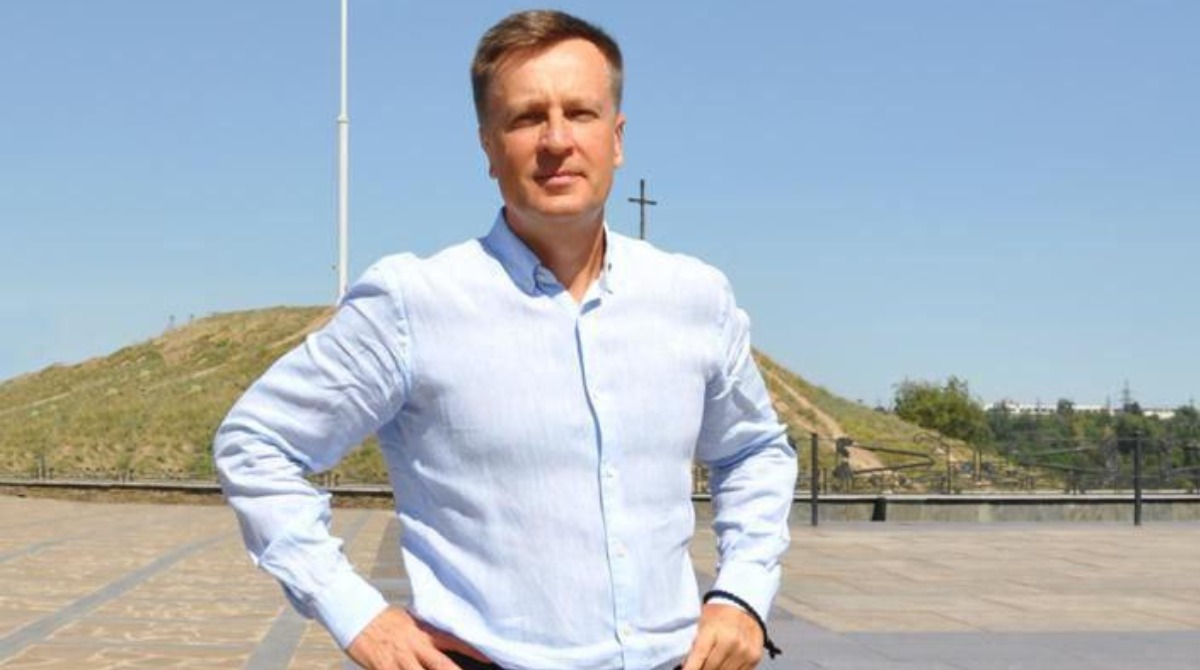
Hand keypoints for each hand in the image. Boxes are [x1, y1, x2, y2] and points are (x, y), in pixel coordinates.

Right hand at [345, 607, 465, 669]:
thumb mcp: (411, 621)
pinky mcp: (382, 667)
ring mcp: (400, 658)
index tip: (491, 658)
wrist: (356, 613)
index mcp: (425, 633)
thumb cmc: (384, 619)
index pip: (455, 642)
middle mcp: (416, 646)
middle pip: (442, 666)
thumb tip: (445, 639)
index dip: (474, 651)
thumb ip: (428, 632)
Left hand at [681, 602, 764, 669]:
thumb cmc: (719, 613)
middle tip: (699, 665)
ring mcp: (744, 650)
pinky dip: (729, 669)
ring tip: (711, 662)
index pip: (699, 655)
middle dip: (702, 668)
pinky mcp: (754, 657)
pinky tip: (724, 662)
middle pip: (710, 667)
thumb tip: (687, 663)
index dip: (691, 667)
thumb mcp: (702, 623)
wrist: (743, 604)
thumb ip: (695, 644)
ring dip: (715, 669)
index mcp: (713, 630)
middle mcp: (730, 641)